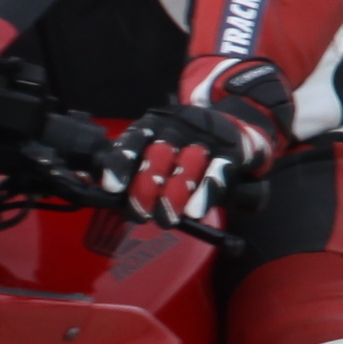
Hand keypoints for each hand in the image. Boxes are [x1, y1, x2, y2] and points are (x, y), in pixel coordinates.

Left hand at [100, 59, 291, 227]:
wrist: (234, 128)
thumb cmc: (184, 148)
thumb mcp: (157, 148)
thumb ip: (135, 168)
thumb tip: (108, 192)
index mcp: (153, 125)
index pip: (133, 140)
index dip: (121, 164)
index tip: (112, 188)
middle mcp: (177, 127)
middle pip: (159, 154)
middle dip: (147, 187)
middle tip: (141, 214)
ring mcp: (206, 138)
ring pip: (188, 163)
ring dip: (175, 194)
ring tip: (167, 218)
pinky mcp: (232, 151)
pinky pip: (218, 171)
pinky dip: (205, 192)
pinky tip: (195, 211)